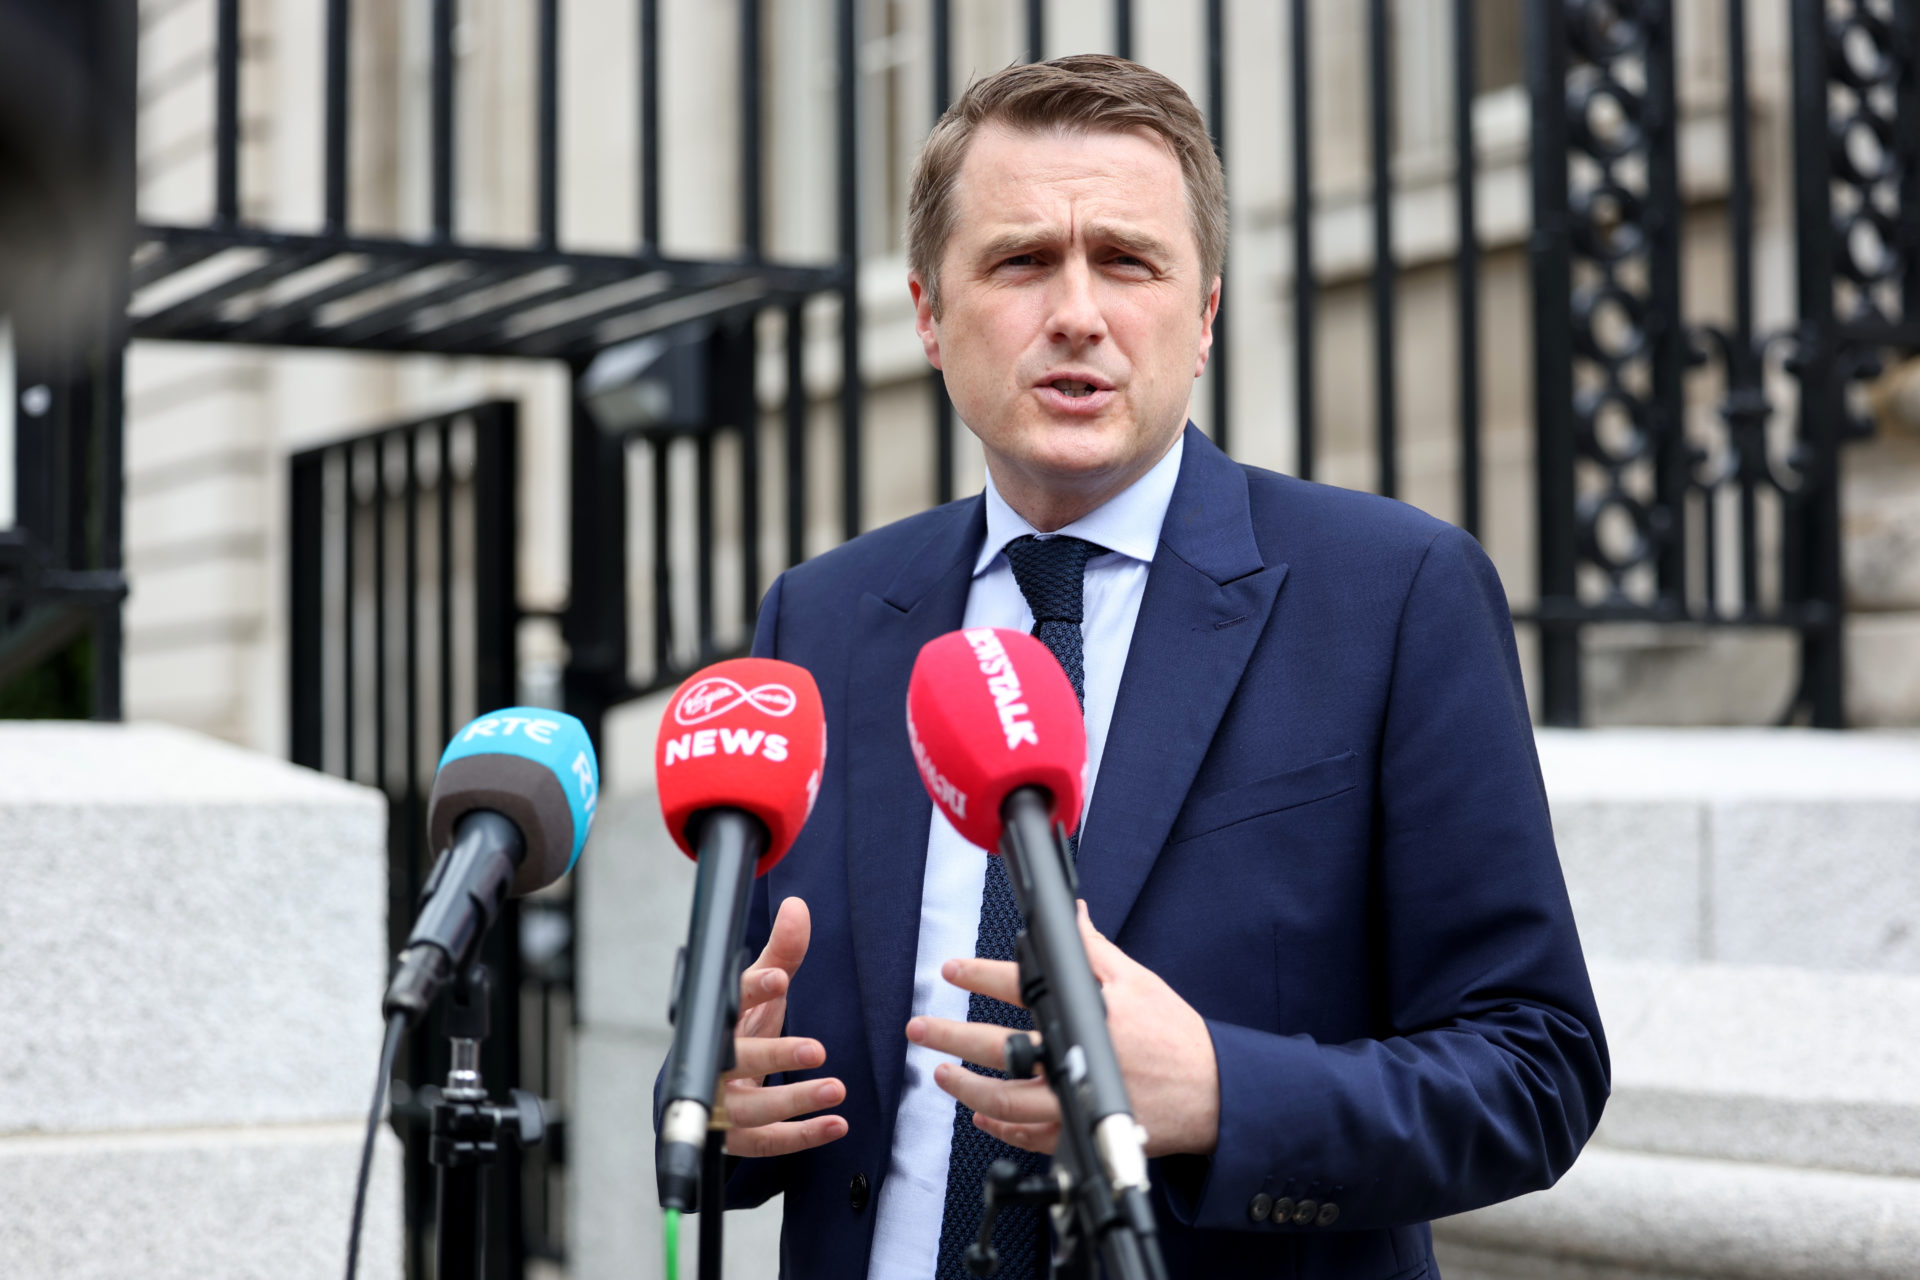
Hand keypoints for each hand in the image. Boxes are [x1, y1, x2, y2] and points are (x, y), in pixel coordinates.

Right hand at [720, 896, 848, 1156]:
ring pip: (749, 1109)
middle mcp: (713, 1062)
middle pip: (734, 1060)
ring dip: (794, 1101)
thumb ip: (781, 954)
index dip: (752, 988)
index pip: (729, 999)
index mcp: (720, 1019)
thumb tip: (797, 907)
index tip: (778, 978)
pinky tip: (836, 1125)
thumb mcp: (760, 995)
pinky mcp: (731, 1139)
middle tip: (817, 1050)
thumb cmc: (738, 1032)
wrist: (701, 1092)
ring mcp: (718, 1104)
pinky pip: (764, 1142)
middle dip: (774, 1055)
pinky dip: (800, 1136)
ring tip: (837, 1089)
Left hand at [906, 900, 1219, 1157]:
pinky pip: (1028, 1138)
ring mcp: (1073, 1102)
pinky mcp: (1080, 1135)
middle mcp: (1073, 1059)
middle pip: (998, 1048)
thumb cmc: (1174, 1037)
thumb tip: (1072, 916)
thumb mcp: (1137, 981)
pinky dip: (999, 1129)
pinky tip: (981, 1116)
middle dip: (950, 1036)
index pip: (1019, 985)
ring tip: (941, 1074)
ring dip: (965, 1088)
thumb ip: (1096, 950)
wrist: (1211, 1093)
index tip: (951, 971)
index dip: (978, 975)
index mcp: (1085, 1013)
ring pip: (1004, 1102)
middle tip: (920, 1028)